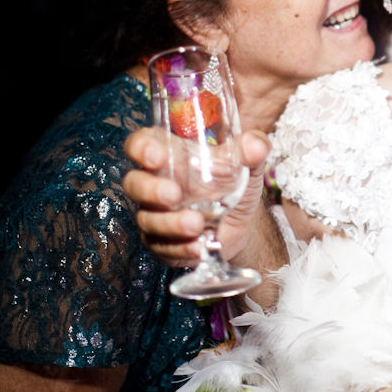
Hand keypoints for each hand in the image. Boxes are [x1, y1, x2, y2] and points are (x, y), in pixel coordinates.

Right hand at [122, 126, 271, 266]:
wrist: (241, 220)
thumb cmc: (233, 180)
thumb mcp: (245, 163)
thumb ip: (251, 149)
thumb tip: (257, 144)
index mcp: (169, 154)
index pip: (141, 143)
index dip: (141, 148)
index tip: (155, 156)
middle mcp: (155, 183)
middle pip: (134, 183)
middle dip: (150, 189)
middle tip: (174, 194)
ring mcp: (156, 214)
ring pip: (147, 219)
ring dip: (170, 223)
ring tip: (197, 223)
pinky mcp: (162, 243)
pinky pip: (162, 248)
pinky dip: (180, 248)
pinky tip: (198, 246)